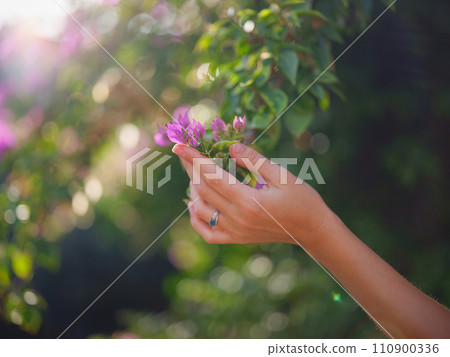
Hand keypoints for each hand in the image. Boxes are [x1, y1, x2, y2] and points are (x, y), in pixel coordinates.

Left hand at [172, 143, 331, 249]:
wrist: (312, 230)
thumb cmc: (302, 200)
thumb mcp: (282, 175)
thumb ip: (255, 160)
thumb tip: (231, 146)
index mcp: (249, 201)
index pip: (212, 176)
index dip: (193, 158)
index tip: (178, 145)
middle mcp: (237, 218)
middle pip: (202, 190)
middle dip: (190, 168)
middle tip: (186, 153)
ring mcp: (235, 232)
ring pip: (200, 210)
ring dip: (193, 190)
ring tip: (195, 174)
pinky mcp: (236, 239)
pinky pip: (207, 232)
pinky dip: (196, 218)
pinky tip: (194, 204)